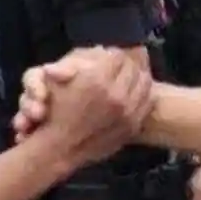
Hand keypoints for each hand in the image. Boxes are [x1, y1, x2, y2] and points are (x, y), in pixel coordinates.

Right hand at [22, 48, 152, 167]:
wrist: (59, 149)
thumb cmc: (53, 112)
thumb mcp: (57, 80)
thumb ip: (78, 61)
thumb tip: (101, 49)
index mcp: (97, 80)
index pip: (117, 56)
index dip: (112, 54)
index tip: (109, 57)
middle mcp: (115, 95)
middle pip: (133, 68)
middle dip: (126, 64)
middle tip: (121, 66)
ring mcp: (126, 112)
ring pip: (144, 83)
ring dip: (138, 77)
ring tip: (130, 77)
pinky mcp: (132, 126)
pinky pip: (147, 103)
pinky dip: (144, 95)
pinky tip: (135, 94)